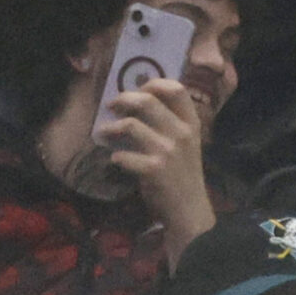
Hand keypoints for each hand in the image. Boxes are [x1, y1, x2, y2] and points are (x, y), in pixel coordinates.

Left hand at [97, 77, 212, 259]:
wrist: (189, 211)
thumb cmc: (183, 177)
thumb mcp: (186, 146)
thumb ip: (170, 124)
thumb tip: (140, 101)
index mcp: (191, 124)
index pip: (176, 89)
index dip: (154, 83)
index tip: (139, 88)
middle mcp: (181, 134)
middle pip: (147, 101)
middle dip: (123, 99)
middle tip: (111, 105)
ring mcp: (167, 151)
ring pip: (130, 125)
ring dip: (111, 128)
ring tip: (104, 132)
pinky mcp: (153, 170)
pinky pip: (124, 155)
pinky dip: (116, 157)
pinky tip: (116, 160)